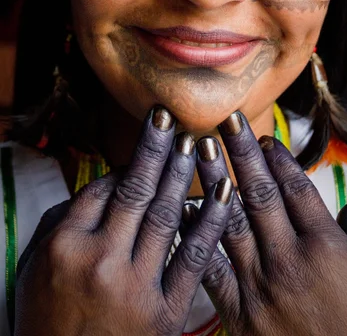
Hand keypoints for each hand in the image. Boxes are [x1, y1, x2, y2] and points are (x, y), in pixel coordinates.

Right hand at [15, 106, 232, 335]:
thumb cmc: (47, 322)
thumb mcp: (34, 268)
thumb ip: (62, 222)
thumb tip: (101, 185)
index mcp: (65, 246)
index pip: (100, 189)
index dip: (122, 167)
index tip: (139, 154)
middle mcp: (100, 260)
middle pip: (135, 190)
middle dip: (155, 149)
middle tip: (169, 119)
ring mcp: (135, 286)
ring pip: (165, 215)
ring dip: (181, 174)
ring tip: (194, 142)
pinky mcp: (165, 312)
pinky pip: (193, 257)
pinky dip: (210, 221)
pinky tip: (223, 189)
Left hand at [193, 111, 346, 335]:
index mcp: (328, 248)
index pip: (297, 189)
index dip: (279, 159)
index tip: (264, 136)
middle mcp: (290, 260)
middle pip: (261, 194)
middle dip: (242, 153)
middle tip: (227, 121)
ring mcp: (261, 287)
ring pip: (231, 222)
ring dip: (214, 183)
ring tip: (200, 150)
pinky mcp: (241, 315)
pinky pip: (212, 269)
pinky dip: (197, 237)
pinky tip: (185, 211)